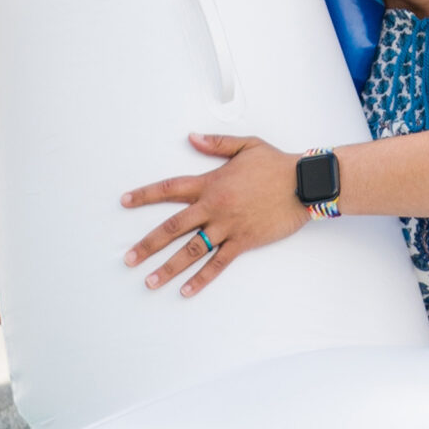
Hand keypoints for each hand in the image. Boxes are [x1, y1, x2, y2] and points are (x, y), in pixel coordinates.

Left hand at [122, 133, 308, 299]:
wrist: (305, 183)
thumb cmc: (277, 164)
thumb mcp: (246, 145)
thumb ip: (216, 144)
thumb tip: (191, 137)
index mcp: (211, 183)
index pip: (170, 189)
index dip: (145, 195)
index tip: (124, 201)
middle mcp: (215, 207)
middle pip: (173, 227)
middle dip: (148, 244)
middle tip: (128, 258)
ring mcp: (228, 226)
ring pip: (191, 250)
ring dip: (168, 267)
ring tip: (149, 281)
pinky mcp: (243, 241)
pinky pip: (218, 263)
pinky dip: (201, 278)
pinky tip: (186, 290)